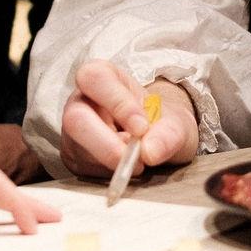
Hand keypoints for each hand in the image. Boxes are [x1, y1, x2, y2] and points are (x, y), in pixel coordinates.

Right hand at [57, 62, 199, 178]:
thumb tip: (150, 153)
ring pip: (79, 150)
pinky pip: (85, 170)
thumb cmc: (163, 124)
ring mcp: (73, 133)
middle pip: (75, 119)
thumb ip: (169, 134)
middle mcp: (81, 102)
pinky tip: (127, 167)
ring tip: (140, 160)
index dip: (117, 103)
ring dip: (113, 162)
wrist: (158, 144)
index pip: (95, 79)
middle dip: (107, 145)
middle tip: (137, 161)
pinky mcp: (75, 159)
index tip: (142, 128)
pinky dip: (110, 174)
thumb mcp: (176, 124)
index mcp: (103, 77)